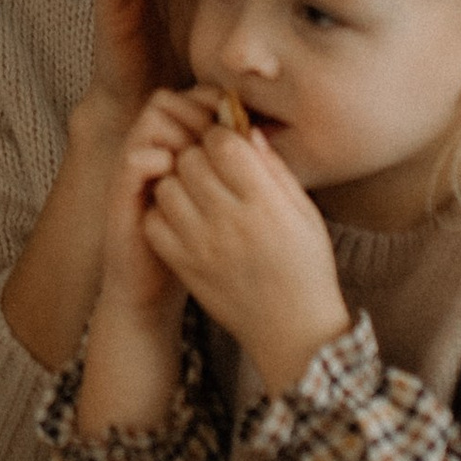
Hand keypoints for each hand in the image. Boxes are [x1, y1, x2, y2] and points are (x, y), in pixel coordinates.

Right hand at [102, 87, 222, 312]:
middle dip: (199, 110)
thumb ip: (238, 170)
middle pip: (169, 99)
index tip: (243, 121)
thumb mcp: (226, 205)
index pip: (191, 98)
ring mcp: (134, 170)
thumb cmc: (197, 250)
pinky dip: (161, 159)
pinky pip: (135, 158)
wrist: (153, 294)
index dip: (215, 100)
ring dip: (182, 131)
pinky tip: (185, 181)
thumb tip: (258, 133)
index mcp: (176, 148)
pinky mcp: (121, 194)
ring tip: (206, 158)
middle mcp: (151, 151)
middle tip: (224, 138)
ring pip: (152, 119)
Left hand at [142, 119, 346, 394]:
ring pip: (166, 187)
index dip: (222, 136)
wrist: (293, 330)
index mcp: (265, 203)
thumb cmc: (306, 267)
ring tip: (196, 194)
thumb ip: (275, 169)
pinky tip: (184, 219)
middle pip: (190, 160)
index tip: (228, 146)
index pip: (223, 144)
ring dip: (178, 182)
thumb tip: (247, 130)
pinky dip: (163, 214)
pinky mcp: (184, 266)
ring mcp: (202, 245)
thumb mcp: (305, 213)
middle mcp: (230, 221)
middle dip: (198, 155)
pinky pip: (154, 222)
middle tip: (211, 169)